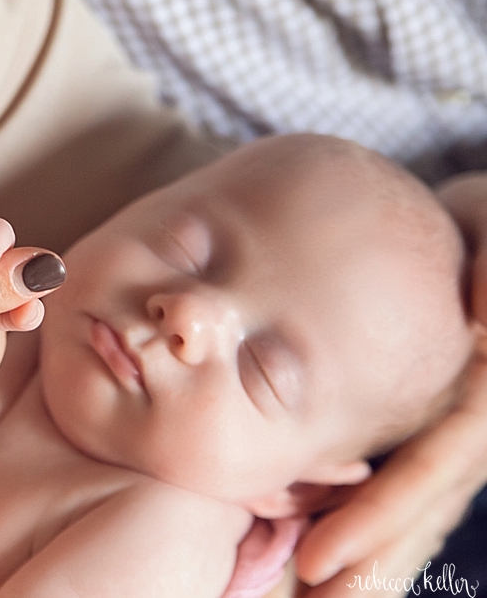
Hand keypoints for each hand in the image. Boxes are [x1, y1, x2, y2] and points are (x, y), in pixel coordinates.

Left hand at [293, 174, 486, 596]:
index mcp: (483, 391)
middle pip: (417, 505)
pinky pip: (396, 469)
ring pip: (409, 499)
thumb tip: (484, 317)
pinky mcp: (423, 414)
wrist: (470, 223)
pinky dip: (361, 508)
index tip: (323, 560)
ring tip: (314, 597)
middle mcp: (468, 418)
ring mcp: (447, 422)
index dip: (382, 517)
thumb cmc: (483, 224)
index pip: (435, 468)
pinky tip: (318, 540)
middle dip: (368, 560)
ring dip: (367, 550)